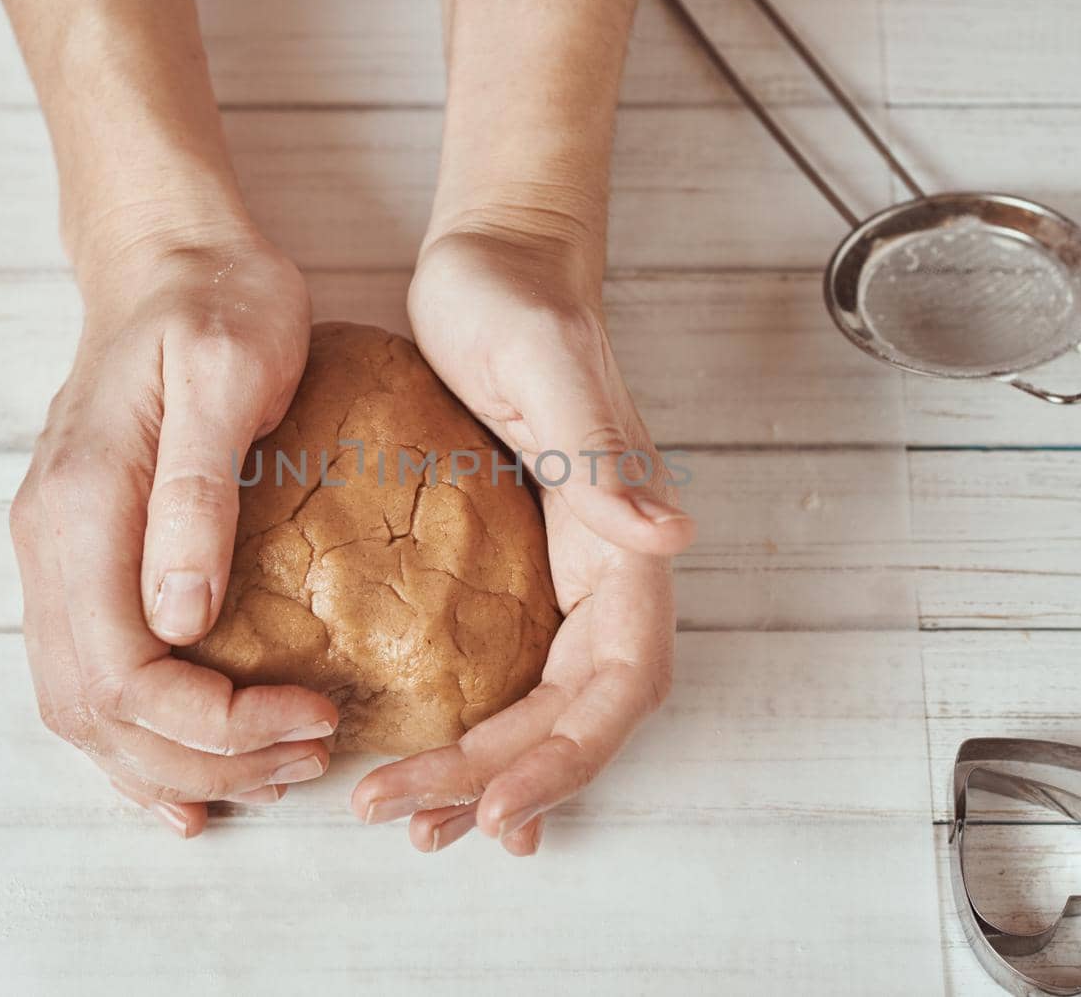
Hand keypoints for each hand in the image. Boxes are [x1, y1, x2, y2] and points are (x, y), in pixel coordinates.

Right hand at [10, 236, 338, 836]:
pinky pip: (84, 676)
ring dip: (172, 763)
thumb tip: (181, 622)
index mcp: (83, 508)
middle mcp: (49, 545)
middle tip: (308, 755)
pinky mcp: (80, 555)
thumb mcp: (229, 373)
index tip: (311, 712)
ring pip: (81, 710)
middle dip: (204, 760)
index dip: (214, 724)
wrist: (169, 257)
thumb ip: (196, 496)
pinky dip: (131, 743)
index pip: (124, 674)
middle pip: (97, 713)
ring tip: (269, 773)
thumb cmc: (216, 302)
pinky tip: (184, 777)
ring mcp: (54, 554)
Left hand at [351, 224, 693, 853]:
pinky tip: (434, 764)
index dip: (566, 756)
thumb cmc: (518, 304)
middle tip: (408, 819)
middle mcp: (601, 571)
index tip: (495, 803)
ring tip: (409, 816)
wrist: (493, 260)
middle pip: (570, 717)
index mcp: (622, 542)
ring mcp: (557, 575)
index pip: (617, 683)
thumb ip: (606, 456)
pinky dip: (476, 731)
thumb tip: (672, 536)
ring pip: (539, 708)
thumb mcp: (552, 370)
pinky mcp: (510, 567)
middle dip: (499, 781)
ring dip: (482, 772)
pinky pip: (506, 672)